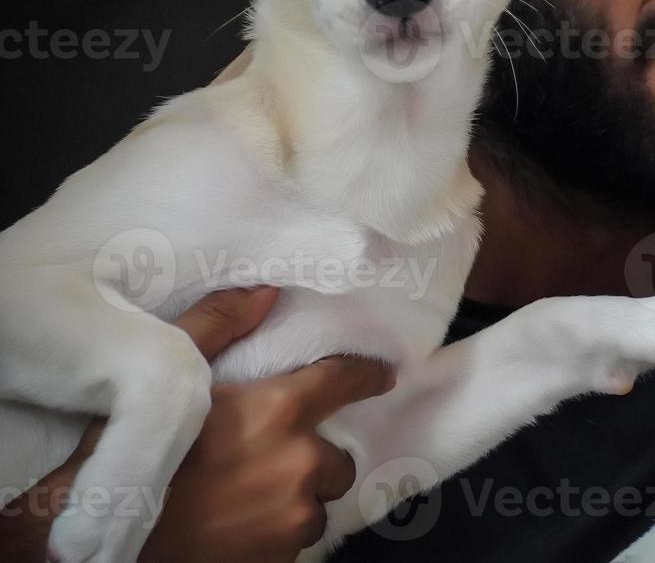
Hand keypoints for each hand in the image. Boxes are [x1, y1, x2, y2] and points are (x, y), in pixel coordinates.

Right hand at [0, 287, 395, 562]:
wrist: (98, 541)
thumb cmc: (131, 457)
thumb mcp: (169, 381)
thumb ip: (218, 327)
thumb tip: (266, 291)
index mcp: (279, 411)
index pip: (345, 380)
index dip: (366, 376)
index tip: (383, 376)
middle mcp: (299, 463)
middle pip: (337, 458)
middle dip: (314, 459)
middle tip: (271, 460)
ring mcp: (292, 517)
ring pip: (317, 504)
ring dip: (297, 500)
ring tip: (252, 497)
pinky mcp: (279, 558)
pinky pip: (297, 541)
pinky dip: (279, 534)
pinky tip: (242, 526)